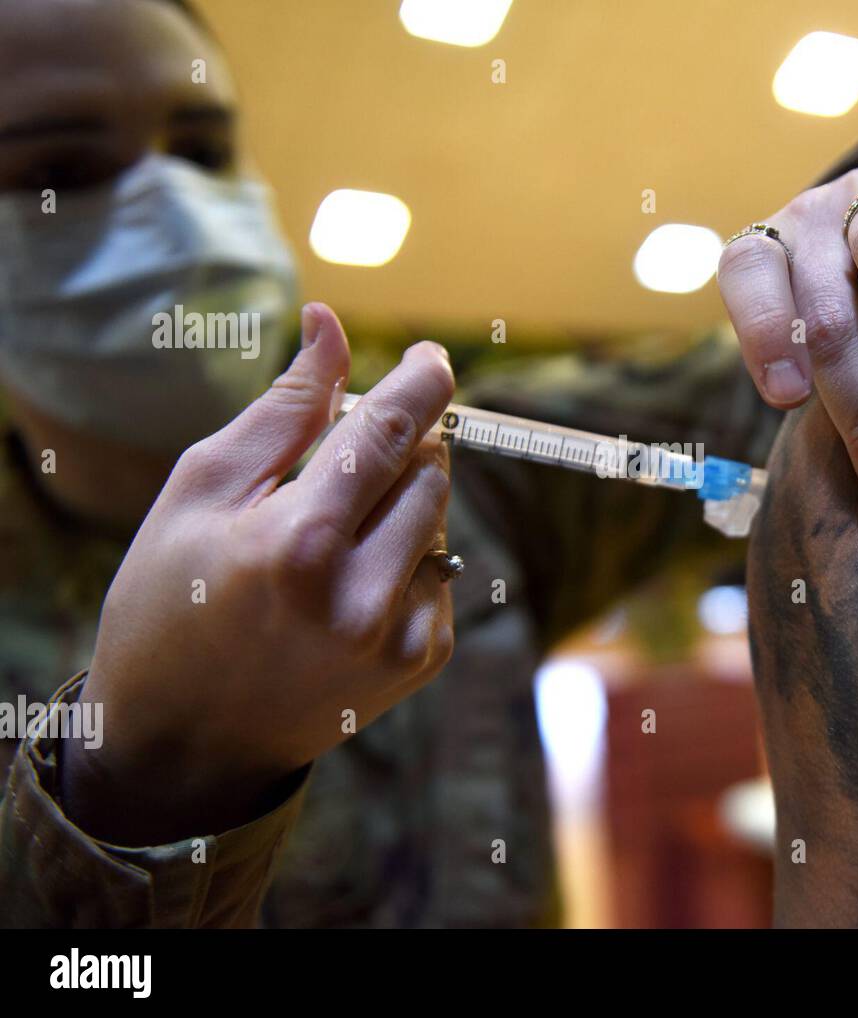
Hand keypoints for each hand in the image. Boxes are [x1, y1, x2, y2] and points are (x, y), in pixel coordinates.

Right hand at [62, 303, 455, 843]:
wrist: (185, 740)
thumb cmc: (172, 603)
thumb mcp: (202, 493)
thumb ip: (283, 408)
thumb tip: (331, 326)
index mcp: (300, 543)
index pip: (393, 431)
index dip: (421, 380)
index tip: (431, 356)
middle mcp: (364, 595)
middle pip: (430, 468)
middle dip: (401, 443)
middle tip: (346, 456)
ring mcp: (401, 635)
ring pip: (440, 516)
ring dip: (401, 499)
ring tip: (332, 531)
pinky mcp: (423, 660)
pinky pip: (441, 569)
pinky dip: (407, 555)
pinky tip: (347, 583)